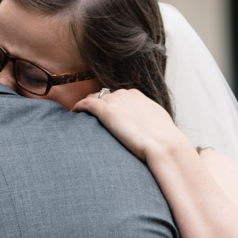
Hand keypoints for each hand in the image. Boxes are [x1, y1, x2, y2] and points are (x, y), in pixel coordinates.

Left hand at [72, 88, 187, 162]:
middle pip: (103, 95)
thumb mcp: (157, 121)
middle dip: (97, 104)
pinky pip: (86, 104)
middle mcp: (124, 94)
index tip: (105, 113)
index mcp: (137, 95)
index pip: (117, 95)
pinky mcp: (106, 110)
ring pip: (92, 98)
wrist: (163, 143)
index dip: (109, 104)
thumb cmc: (164, 138)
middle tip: (88, 116)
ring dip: (86, 106)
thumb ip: (147, 118)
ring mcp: (115, 101)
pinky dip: (78, 107)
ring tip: (79, 117)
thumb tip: (148, 126)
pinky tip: (73, 113)